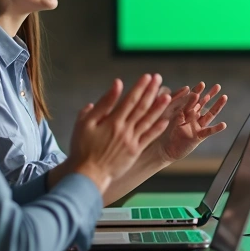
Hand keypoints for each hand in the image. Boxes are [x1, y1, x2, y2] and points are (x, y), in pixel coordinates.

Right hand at [69, 74, 172, 191]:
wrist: (88, 173)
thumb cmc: (82, 147)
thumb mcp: (85, 123)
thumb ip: (102, 104)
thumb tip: (115, 85)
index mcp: (112, 121)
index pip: (130, 100)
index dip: (140, 87)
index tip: (147, 77)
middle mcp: (124, 129)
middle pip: (141, 107)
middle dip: (151, 91)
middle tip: (159, 79)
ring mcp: (131, 140)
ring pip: (148, 120)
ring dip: (158, 108)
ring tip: (167, 96)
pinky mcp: (135, 151)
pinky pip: (148, 138)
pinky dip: (157, 129)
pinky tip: (165, 120)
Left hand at [153, 82, 229, 162]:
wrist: (165, 149)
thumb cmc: (165, 133)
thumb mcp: (169, 117)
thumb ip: (175, 107)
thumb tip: (180, 96)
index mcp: (185, 111)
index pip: (192, 99)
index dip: (198, 91)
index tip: (202, 84)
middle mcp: (193, 117)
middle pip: (203, 104)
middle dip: (210, 95)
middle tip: (218, 86)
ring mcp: (197, 126)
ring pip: (209, 115)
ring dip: (217, 106)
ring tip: (224, 97)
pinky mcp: (198, 137)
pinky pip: (208, 131)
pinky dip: (216, 128)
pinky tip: (223, 124)